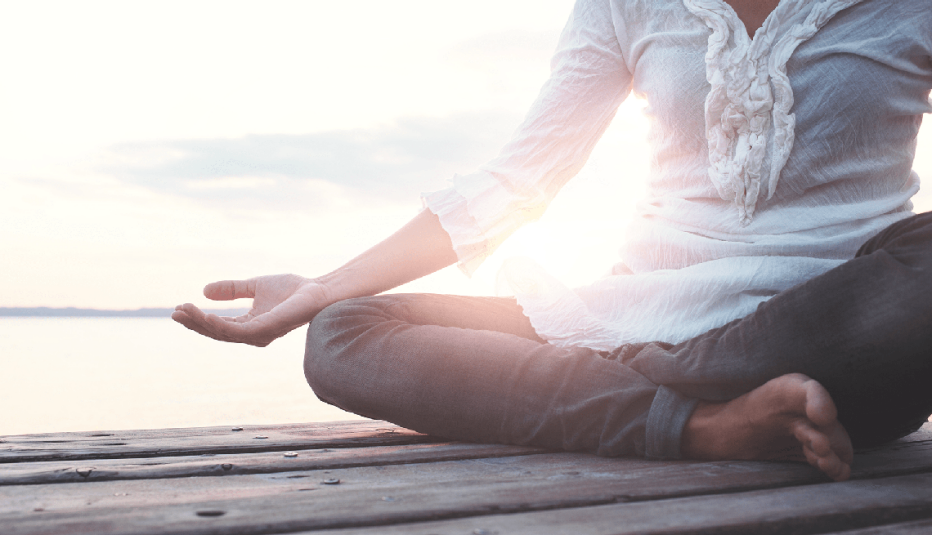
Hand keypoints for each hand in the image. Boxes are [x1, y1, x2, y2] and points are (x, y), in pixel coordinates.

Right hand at [171, 274, 334, 346]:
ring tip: (184, 311)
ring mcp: (260, 334)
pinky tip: (206, 315)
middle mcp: (253, 334)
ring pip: (223, 333)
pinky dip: (220, 324)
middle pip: (217, 333)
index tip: (179, 307)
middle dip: (195, 323)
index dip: (198, 318)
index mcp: (250, 325)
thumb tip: (204, 291)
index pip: (219, 325)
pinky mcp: (267, 329)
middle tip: (175, 312)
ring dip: (202, 323)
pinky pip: (238, 331)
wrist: (317, 289)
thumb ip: (232, 290)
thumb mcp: (254, 286)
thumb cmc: (292, 290)